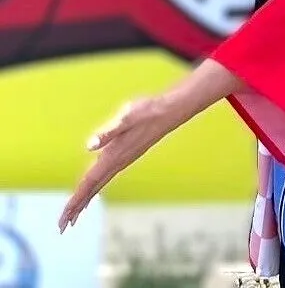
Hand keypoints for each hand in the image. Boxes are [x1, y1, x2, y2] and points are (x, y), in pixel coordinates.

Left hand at [58, 95, 176, 232]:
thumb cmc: (146, 112)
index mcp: (112, 155)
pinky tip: (93, 190)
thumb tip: (89, 145)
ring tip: (73, 215)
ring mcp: (122, 161)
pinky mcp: (126, 157)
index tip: (64, 219)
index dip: (75, 201)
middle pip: (92, 190)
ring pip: (99, 186)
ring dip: (84, 201)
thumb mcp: (125, 118)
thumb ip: (107, 132)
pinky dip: (95, 189)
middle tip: (62, 227)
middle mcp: (116, 162)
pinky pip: (106, 178)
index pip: (89, 183)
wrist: (168, 113)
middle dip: (77, 208)